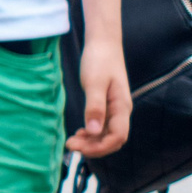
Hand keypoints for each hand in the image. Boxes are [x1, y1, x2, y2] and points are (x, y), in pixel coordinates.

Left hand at [69, 33, 131, 158]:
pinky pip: (103, 125)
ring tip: (72, 142)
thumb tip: (92, 131)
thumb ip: (94, 107)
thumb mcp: (94, 83)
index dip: (100, 147)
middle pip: (113, 139)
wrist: (103, 44)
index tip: (79, 148)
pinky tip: (80, 132)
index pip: (117, 137)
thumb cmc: (99, 60)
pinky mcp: (107, 104)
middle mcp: (121, 110)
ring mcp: (115, 108)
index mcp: (121, 107)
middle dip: (94, 147)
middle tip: (70, 146)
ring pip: (107, 134)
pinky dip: (92, 132)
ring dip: (91, 141)